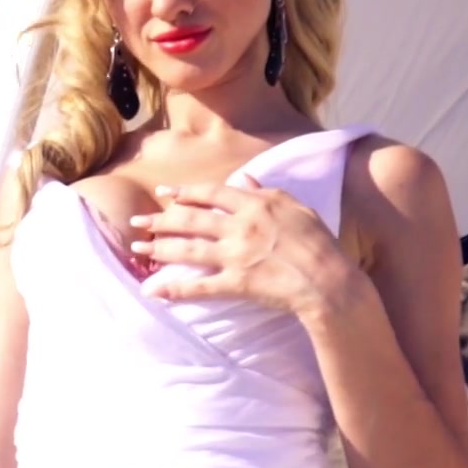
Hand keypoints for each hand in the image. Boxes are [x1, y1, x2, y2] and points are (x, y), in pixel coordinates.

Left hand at [128, 175, 358, 320]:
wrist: (330, 282)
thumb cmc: (320, 244)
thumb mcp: (297, 207)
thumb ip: (266, 191)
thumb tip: (243, 177)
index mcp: (255, 204)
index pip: (211, 193)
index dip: (184, 193)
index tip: (163, 193)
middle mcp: (241, 227)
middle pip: (191, 220)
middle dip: (160, 220)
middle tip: (136, 222)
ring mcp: (237, 256)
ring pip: (188, 249)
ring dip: (159, 248)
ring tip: (137, 247)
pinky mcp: (237, 284)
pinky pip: (199, 287)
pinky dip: (174, 289)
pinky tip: (153, 291)